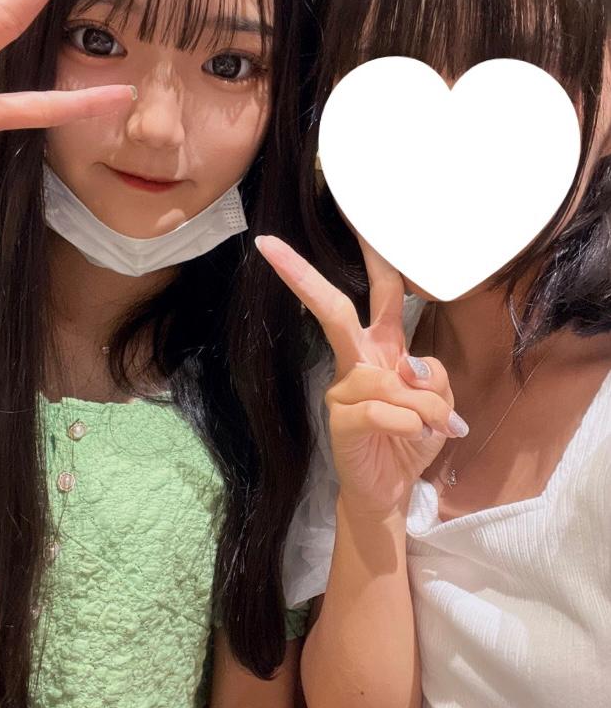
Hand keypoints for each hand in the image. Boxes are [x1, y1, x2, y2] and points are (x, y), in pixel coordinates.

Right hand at [255, 234, 467, 517]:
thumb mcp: (439, 404)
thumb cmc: (410, 439)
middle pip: (335, 310)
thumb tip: (409, 365)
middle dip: (305, 276)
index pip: (383, 293)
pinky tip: (413, 440)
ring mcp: (343, 389)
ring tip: (433, 430)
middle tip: (269, 245)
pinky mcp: (340, 419)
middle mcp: (358, 359)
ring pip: (390, 377)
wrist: (386, 490)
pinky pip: (386, 409)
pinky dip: (412, 426)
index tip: (356, 217)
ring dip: (427, 406)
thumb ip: (433, 377)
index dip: (374, 256)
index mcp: (383, 347)